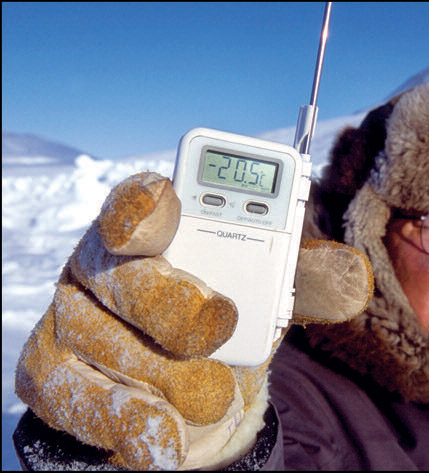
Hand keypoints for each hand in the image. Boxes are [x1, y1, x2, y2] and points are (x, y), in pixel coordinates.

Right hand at [16, 172, 372, 469]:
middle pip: (122, 274)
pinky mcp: (50, 371)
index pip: (136, 205)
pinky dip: (123, 418)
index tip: (166, 205)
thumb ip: (301, 278)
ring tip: (209, 395)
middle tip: (216, 326)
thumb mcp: (262, 290)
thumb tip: (351, 274)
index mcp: (150, 233)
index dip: (145, 202)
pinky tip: (158, 433)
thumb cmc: (215, 318)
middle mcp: (101, 267)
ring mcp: (70, 318)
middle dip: (171, 303)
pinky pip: (77, 395)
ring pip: (107, 342)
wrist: (174, 381)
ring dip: (166, 376)